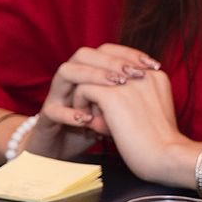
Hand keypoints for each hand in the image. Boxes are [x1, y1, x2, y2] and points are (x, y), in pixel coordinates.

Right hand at [27, 43, 157, 159]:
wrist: (63, 150)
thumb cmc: (94, 125)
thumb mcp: (117, 106)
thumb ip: (129, 90)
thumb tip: (155, 74)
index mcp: (88, 73)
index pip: (106, 51)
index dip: (128, 53)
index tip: (151, 63)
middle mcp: (71, 79)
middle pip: (84, 55)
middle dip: (109, 61)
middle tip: (132, 73)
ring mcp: (56, 96)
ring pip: (65, 72)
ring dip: (90, 77)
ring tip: (113, 88)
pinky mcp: (47, 118)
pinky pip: (53, 110)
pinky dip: (71, 113)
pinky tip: (88, 119)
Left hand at [71, 64, 199, 185]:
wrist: (165, 156)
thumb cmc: (160, 143)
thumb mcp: (152, 111)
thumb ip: (135, 99)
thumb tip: (104, 99)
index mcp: (155, 76)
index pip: (123, 60)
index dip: (109, 78)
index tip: (107, 102)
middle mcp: (142, 73)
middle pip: (106, 62)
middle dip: (96, 82)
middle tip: (92, 106)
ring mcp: (127, 83)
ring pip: (91, 75)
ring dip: (86, 94)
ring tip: (87, 115)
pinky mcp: (111, 95)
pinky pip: (82, 90)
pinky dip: (79, 105)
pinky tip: (86, 121)